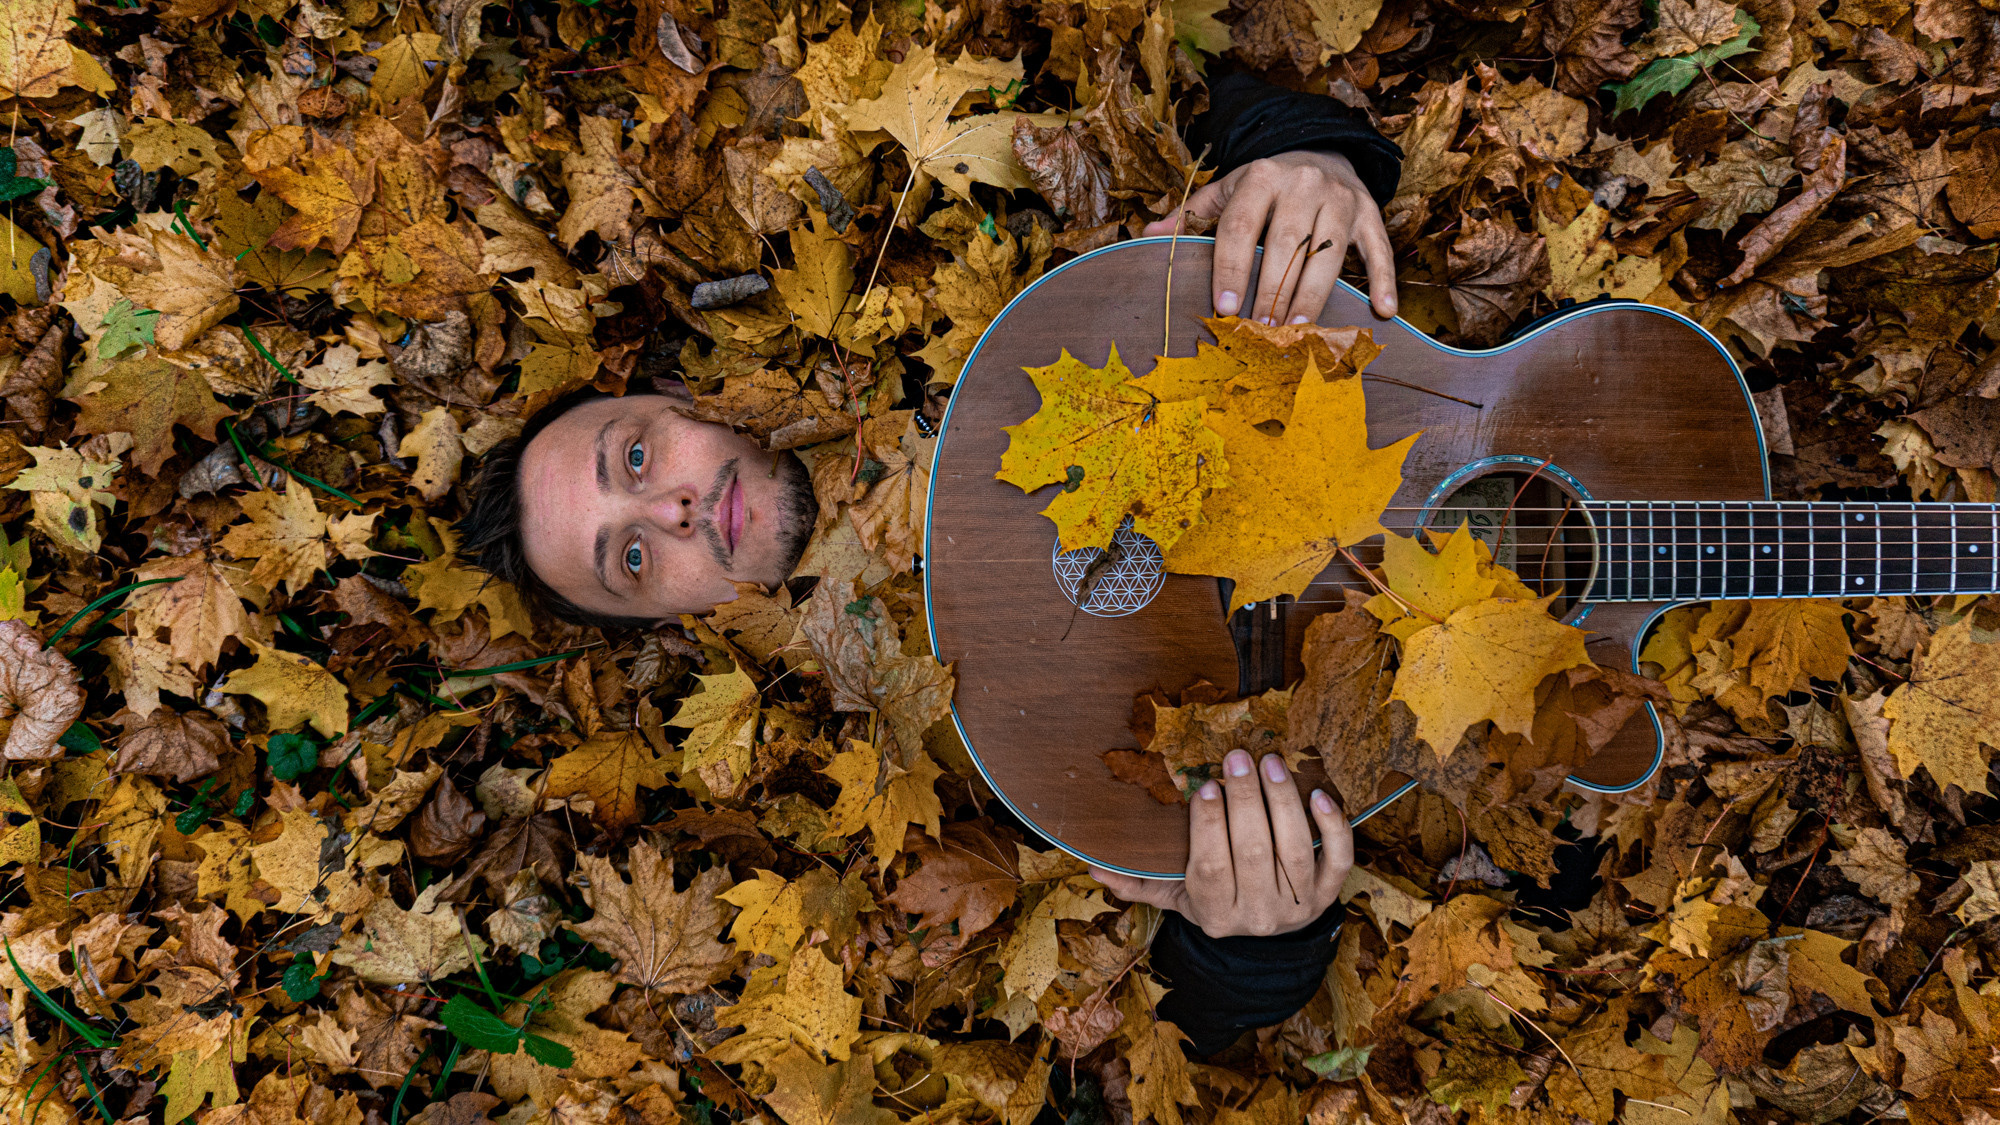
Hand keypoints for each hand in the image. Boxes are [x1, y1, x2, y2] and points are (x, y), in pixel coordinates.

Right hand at [1090, 749, 1353, 938]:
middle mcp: (1258, 914)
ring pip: (1295, 849)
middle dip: (1246, 800)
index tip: (1204, 786)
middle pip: (1253, 852)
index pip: (1209, 866)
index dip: (1207, 826)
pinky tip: (1320, 795)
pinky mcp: (1328, 894)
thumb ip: (1136, 882)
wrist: (1268, 936)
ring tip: (1270, 762)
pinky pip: (1338, 860)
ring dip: (1283, 801)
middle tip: (1238, 756)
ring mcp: (1297, 905)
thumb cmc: (1216, 899)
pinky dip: (1334, 828)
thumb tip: (1091, 863)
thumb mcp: (1175, 896)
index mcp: (1215, 913)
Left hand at [1142, 151, 1398, 324]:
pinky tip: (1380, 312)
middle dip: (1271, 292)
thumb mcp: (1226, 191)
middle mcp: (1303, 182)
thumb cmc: (1264, 185)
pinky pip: (1378, 249)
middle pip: (1286, 245)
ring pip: (1327, 253)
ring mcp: (1340, 198)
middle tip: (1261, 332)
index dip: (1232, 269)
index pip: (1241, 227)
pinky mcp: (1369, 212)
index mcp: (1261, 176)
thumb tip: (1149, 234)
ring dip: (1312, 296)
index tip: (1226, 308)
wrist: (1319, 150)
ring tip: (1299, 333)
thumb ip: (1191, 215)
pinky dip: (1382, 281)